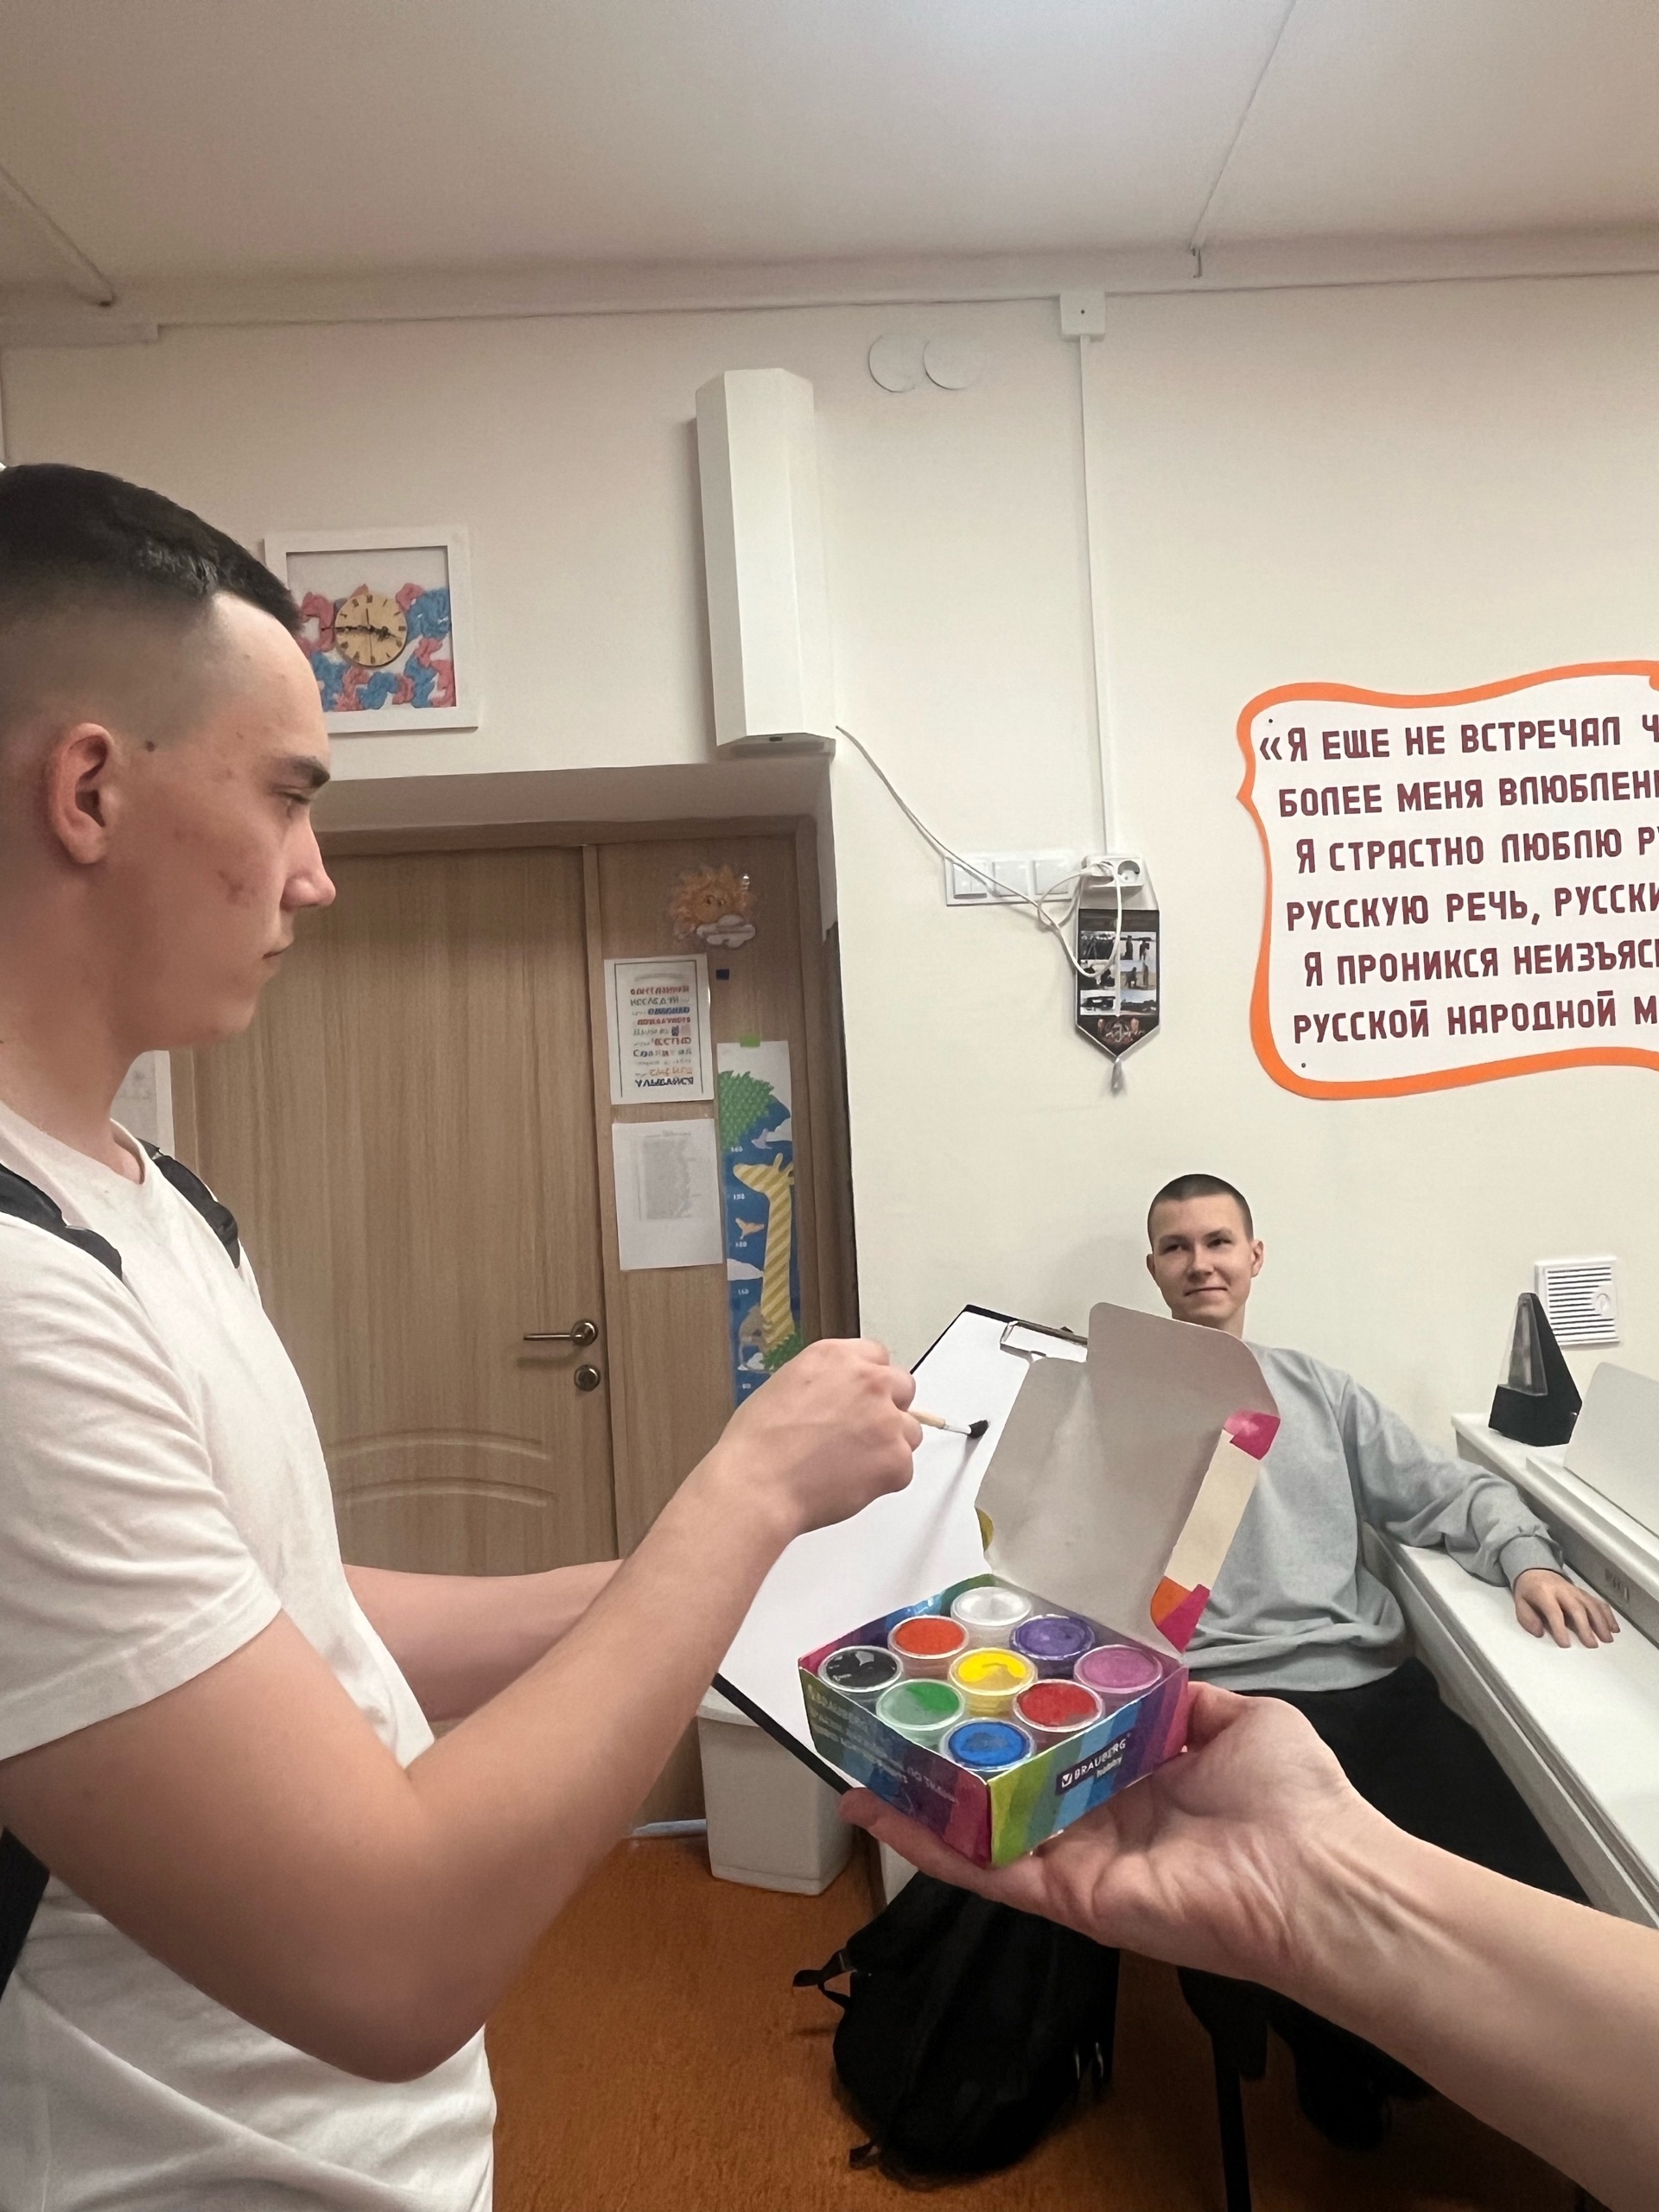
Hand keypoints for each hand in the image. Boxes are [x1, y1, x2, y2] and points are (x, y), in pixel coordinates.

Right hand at [704, 1337, 920, 1539]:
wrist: (757, 1484)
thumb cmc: (758, 1444)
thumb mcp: (785, 1386)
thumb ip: (825, 1383)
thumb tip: (838, 1397)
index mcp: (837, 1356)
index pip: (877, 1357)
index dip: (869, 1382)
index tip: (860, 1399)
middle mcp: (869, 1381)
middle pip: (903, 1387)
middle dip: (888, 1409)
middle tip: (860, 1434)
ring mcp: (887, 1420)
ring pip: (909, 1430)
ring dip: (890, 1446)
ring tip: (850, 1464)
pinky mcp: (896, 1459)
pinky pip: (903, 1469)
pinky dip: (883, 1480)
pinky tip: (849, 1482)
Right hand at [843, 1684, 1383, 1991]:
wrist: (1320, 1879)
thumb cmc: (1297, 1800)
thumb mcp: (1240, 1719)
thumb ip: (1184, 1698)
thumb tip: (1147, 1668)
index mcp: (1141, 1781)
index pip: (1058, 1746)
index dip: (1010, 1714)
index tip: (965, 1677)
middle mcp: (1101, 1822)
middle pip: (1007, 1788)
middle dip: (950, 1757)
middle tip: (894, 1717)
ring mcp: (1077, 1862)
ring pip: (980, 1830)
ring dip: (917, 1800)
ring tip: (858, 1763)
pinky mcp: (1066, 1895)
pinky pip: (986, 1869)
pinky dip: (926, 1844)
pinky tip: (877, 1812)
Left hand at [1513, 1567, 1618, 1647]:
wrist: (1536, 1571)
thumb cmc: (1529, 1591)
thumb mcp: (1520, 1603)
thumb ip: (1527, 1618)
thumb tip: (1539, 1632)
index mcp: (1544, 1593)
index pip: (1554, 1611)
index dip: (1560, 1628)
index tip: (1565, 1644)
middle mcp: (1563, 1591)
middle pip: (1577, 1608)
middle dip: (1585, 1627)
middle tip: (1592, 1644)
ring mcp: (1575, 1591)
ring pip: (1591, 1605)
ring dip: (1601, 1622)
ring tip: (1607, 1639)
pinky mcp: (1583, 1593)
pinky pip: (1598, 1602)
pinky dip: (1607, 1615)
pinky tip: (1614, 1627)